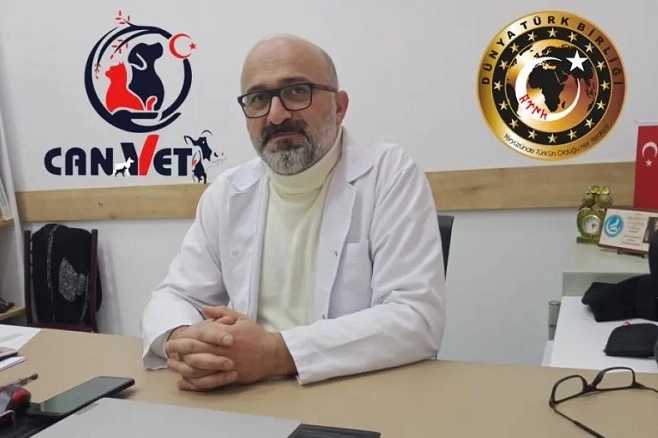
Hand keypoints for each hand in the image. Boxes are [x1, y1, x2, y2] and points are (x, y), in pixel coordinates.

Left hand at [175, 307, 296, 390]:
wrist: (272, 353)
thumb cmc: (256, 335)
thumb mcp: (240, 318)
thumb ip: (221, 313)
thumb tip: (204, 309)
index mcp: (224, 335)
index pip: (199, 336)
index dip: (184, 338)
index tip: (174, 338)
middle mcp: (222, 350)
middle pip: (195, 352)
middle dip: (178, 351)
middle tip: (168, 350)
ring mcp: (225, 365)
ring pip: (198, 369)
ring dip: (182, 368)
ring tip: (172, 365)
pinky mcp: (228, 377)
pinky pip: (207, 382)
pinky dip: (193, 384)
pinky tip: (183, 382)